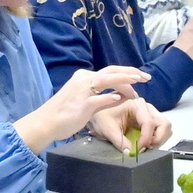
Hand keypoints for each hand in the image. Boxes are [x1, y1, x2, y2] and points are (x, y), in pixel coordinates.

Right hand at [20, 66, 147, 150]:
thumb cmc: (63, 113)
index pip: (109, 71)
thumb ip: (102, 98)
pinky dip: (112, 97)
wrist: (45, 122)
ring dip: (125, 81)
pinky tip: (122, 99)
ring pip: (107, 80)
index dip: (127, 72)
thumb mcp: (84, 101)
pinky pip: (101, 98)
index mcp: (83, 77)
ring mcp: (83, 91)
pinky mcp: (83, 104)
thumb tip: (120, 96)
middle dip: (131, 73)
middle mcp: (83, 80)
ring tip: (138, 85)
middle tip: (146, 77)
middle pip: (112, 71)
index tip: (140, 76)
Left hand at [91, 98, 168, 155]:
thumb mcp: (107, 129)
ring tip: (145, 146)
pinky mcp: (150, 120)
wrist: (98, 112)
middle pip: (164, 123)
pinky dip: (156, 138)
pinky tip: (145, 143)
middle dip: (158, 138)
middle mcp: (147, 107)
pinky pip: (161, 130)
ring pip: (165, 127)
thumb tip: (130, 153)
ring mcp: (150, 113)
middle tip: (146, 148)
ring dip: (159, 139)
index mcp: (136, 105)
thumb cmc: (101, 116)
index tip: (139, 149)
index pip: (149, 122)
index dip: (146, 138)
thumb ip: (119, 141)